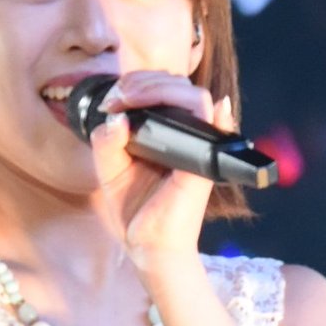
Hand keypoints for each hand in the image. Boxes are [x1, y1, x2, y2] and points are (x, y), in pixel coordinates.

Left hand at [87, 71, 236, 267]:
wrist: (146, 243)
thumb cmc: (133, 207)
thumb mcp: (108, 168)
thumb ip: (107, 141)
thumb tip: (118, 117)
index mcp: (162, 129)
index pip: (160, 86)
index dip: (136, 81)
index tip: (113, 99)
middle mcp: (182, 133)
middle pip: (176, 84)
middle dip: (142, 81)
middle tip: (118, 99)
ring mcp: (196, 146)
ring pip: (193, 97)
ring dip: (159, 89)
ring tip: (131, 101)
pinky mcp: (203, 165)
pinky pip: (218, 132)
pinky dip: (218, 116)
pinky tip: (214, 108)